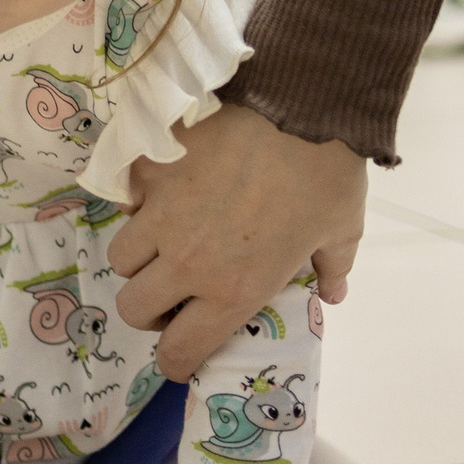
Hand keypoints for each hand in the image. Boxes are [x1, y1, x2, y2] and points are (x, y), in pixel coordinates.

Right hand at [109, 100, 367, 382]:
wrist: (296, 103)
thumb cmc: (326, 173)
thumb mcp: (342, 230)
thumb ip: (333, 268)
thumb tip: (332, 294)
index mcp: (233, 290)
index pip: (179, 350)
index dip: (175, 360)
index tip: (181, 349)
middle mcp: (187, 262)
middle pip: (132, 308)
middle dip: (150, 309)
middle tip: (173, 291)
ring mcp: (161, 215)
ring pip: (120, 257)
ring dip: (140, 257)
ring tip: (165, 239)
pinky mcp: (147, 171)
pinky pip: (126, 200)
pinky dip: (139, 202)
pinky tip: (163, 192)